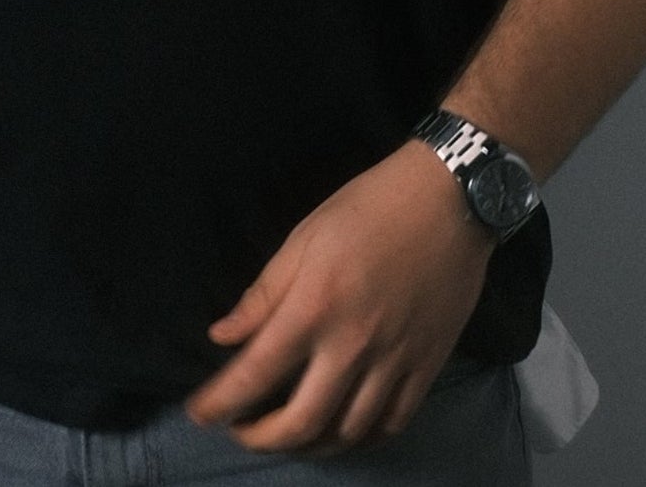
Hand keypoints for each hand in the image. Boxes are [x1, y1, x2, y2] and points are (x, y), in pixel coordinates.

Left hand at [182, 140, 494, 455]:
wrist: (447, 200)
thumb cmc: (367, 208)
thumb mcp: (303, 238)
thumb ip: (263, 295)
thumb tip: (223, 337)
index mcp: (314, 308)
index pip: (255, 373)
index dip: (220, 402)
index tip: (198, 413)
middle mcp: (352, 347)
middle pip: (300, 423)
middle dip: (261, 438)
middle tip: (241, 432)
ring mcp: (394, 363)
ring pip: (346, 433)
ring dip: (308, 446)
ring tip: (286, 436)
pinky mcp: (427, 368)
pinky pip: (390, 424)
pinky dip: (360, 439)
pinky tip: (342, 431)